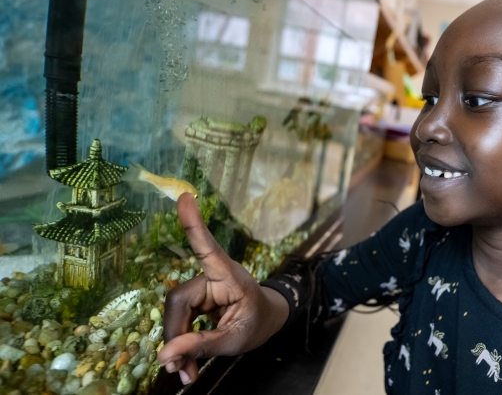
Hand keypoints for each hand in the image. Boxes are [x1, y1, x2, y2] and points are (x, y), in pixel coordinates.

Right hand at [157, 193, 288, 384]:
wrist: (267, 321)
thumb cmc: (258, 323)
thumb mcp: (235, 340)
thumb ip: (202, 345)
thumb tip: (165, 355)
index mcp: (230, 277)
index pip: (209, 249)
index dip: (195, 226)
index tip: (185, 197)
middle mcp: (213, 277)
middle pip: (178, 301)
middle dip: (176, 335)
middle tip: (179, 369)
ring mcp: (202, 287)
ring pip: (175, 313)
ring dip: (176, 343)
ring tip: (184, 373)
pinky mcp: (196, 299)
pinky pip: (178, 319)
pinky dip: (179, 343)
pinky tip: (183, 365)